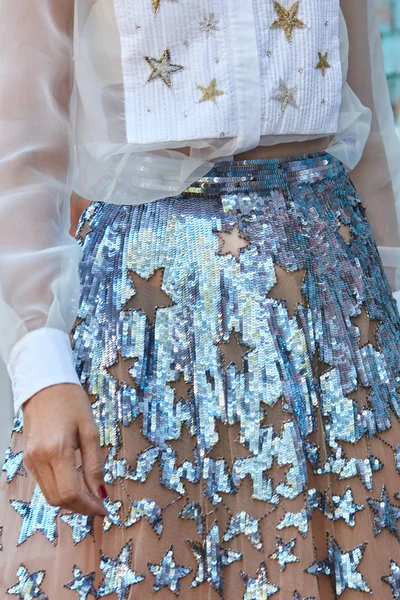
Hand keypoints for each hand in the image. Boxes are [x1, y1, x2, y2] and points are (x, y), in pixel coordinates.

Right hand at [22, 383, 107, 516]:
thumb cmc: (71, 402)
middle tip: (100, 505)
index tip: (104, 509)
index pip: (71, 493)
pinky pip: (45, 484)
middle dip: (81, 508)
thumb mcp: (90, 431)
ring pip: (50, 495)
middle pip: (59, 500)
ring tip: (91, 497)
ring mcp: (30, 460)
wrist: (45, 385)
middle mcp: (39, 460)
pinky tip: (76, 485)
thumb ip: (95, 464)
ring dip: (71, 502)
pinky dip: (61, 490)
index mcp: (57, 451)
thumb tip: (101, 492)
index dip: (89, 506)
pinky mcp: (28, 458)